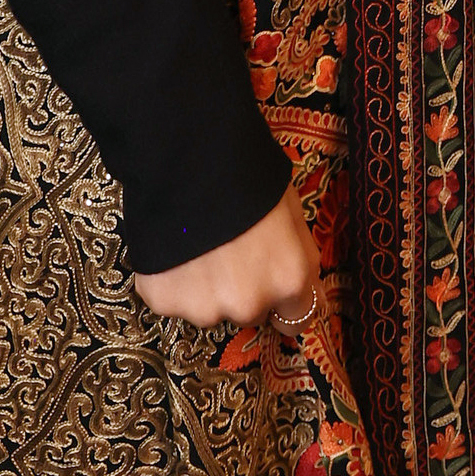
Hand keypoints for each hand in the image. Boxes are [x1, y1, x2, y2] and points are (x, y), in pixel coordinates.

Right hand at [134, 182, 318, 328]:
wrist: (184, 156)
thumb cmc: (247, 174)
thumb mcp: (291, 209)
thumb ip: (301, 257)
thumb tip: (310, 294)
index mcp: (288, 279)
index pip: (297, 318)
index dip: (285, 297)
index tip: (273, 281)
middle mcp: (248, 304)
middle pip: (251, 312)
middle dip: (246, 289)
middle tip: (231, 249)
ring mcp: (203, 308)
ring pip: (211, 309)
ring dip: (208, 288)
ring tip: (200, 244)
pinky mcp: (164, 302)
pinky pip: (174, 299)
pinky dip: (175, 282)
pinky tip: (174, 248)